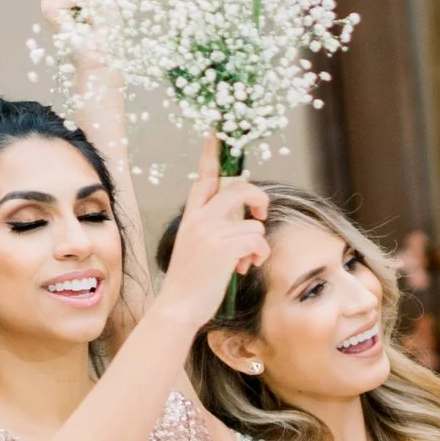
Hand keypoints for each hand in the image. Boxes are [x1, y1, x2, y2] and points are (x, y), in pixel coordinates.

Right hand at [151, 170, 271, 328]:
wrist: (178, 307)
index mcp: (191, 217)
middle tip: (261, 216)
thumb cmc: (192, 282)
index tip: (217, 133)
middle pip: (238, 189)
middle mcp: (199, 219)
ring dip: (257, 245)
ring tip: (243, 262)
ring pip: (254, 224)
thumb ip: (215, 229)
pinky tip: (245, 268)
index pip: (204, 178)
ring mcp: (210, 231)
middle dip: (258, 199)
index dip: (212, 155)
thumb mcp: (197, 247)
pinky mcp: (224, 247)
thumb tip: (246, 221)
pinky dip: (258, 256)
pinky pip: (258, 241)